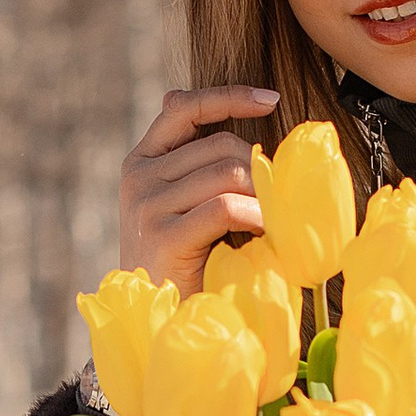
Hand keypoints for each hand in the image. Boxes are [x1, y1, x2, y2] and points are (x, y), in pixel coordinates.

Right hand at [117, 85, 277, 294]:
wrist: (158, 317)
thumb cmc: (183, 262)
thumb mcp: (183, 203)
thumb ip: (191, 161)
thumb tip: (195, 106)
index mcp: (142, 161)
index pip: (185, 108)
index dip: (229, 98)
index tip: (272, 100)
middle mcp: (139, 176)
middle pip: (219, 146)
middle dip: (258, 168)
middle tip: (277, 200)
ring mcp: (146, 204)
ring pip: (226, 174)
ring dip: (261, 196)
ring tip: (274, 220)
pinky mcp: (162, 234)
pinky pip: (225, 207)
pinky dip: (256, 216)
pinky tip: (268, 233)